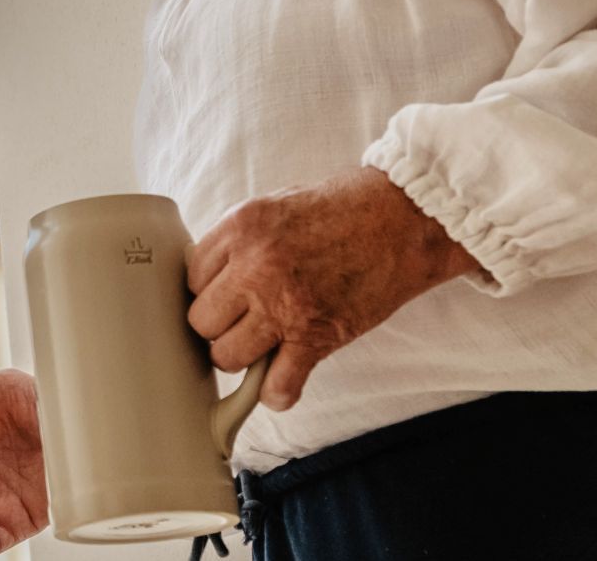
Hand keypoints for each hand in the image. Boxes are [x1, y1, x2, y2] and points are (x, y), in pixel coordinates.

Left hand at [187, 165, 477, 410]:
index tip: (224, 296)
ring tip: (260, 348)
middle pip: (201, 321)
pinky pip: (278, 384)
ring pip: (227, 356)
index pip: (190, 278)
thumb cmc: (345, 208)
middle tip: (240, 323)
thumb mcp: (276, 204)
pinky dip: (278, 392)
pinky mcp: (317, 336)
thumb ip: (241, 240)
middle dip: (218, 327)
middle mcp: (255, 266)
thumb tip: (214, 276)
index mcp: (241, 227)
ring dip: (241, 359)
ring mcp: (285, 304)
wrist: (406, 219)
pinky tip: (282, 382)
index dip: (207, 291)